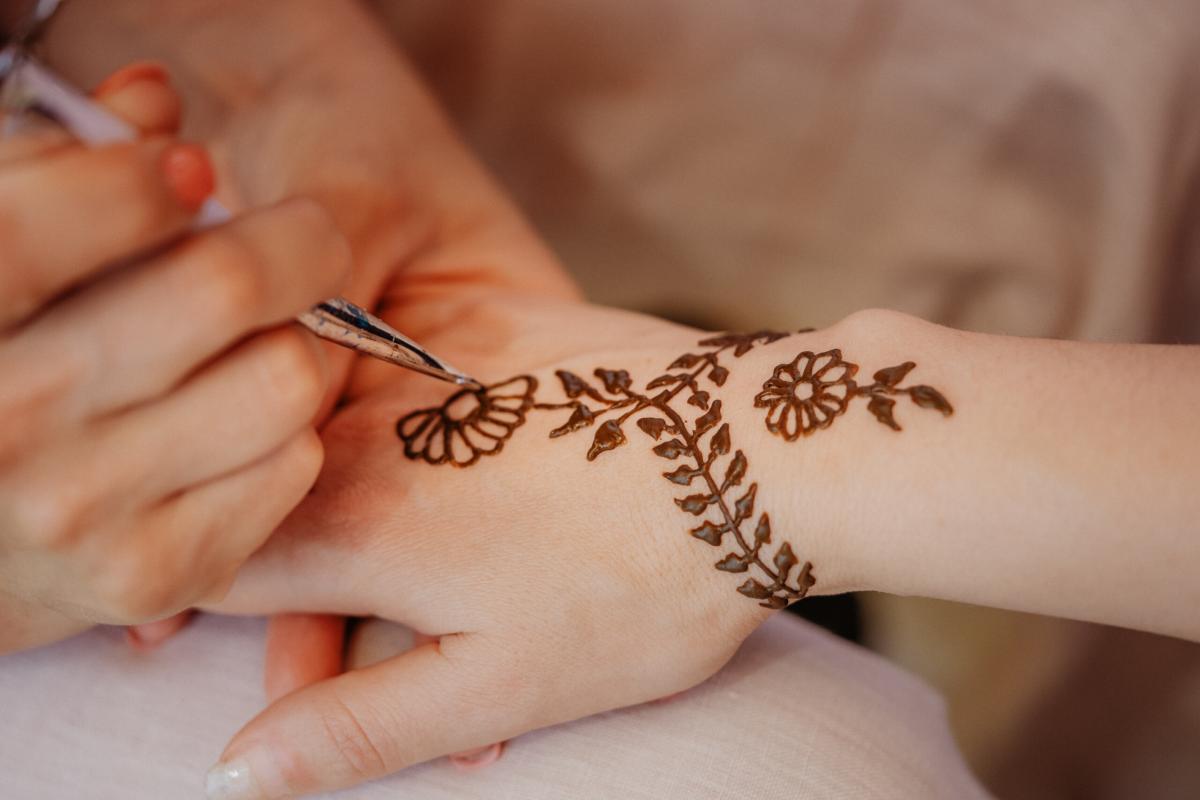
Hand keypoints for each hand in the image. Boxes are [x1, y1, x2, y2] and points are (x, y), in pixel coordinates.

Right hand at [0, 63, 349, 652]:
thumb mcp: (1, 246)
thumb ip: (63, 164)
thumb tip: (158, 101)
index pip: (81, 207)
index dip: (153, 176)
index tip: (187, 178)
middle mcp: (6, 420)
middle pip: (227, 284)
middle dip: (293, 240)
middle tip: (297, 240)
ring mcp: (83, 510)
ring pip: (288, 379)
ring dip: (292, 346)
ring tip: (253, 345)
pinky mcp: (159, 573)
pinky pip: (296, 465)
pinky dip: (285, 433)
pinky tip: (232, 427)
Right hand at [201, 291, 849, 797]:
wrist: (768, 455)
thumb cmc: (645, 586)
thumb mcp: (502, 687)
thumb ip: (357, 726)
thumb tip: (232, 773)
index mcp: (359, 527)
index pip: (213, 560)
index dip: (208, 605)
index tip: (259, 633)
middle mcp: (372, 428)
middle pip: (269, 492)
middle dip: (293, 564)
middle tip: (376, 617)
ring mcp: (429, 364)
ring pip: (332, 433)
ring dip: (354, 498)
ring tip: (454, 553)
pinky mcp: (488, 324)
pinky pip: (405, 375)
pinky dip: (415, 431)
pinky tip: (483, 471)